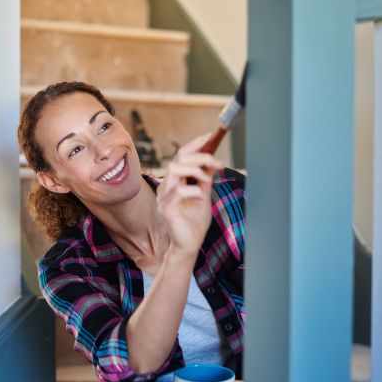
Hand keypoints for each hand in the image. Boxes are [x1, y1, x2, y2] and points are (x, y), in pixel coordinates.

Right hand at [157, 133, 224, 256]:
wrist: (189, 245)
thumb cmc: (194, 222)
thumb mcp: (203, 195)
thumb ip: (205, 179)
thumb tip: (212, 161)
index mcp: (174, 182)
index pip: (180, 156)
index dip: (194, 145)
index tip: (209, 136)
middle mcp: (166, 187)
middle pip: (178, 160)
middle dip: (200, 156)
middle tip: (217, 163)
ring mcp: (164, 198)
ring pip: (175, 171)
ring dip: (195, 171)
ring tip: (207, 181)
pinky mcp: (166, 210)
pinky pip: (178, 192)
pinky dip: (193, 190)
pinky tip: (200, 196)